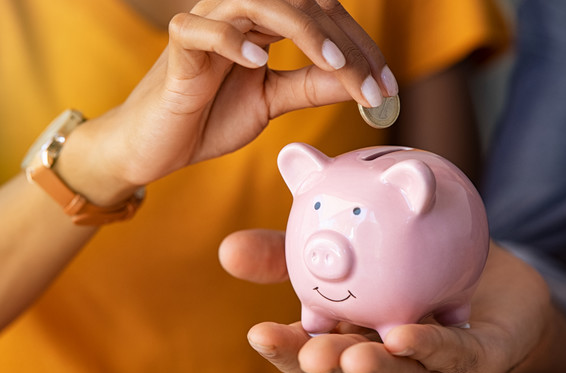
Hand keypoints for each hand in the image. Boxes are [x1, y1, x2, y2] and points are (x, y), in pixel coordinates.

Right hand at [59, 0, 396, 204]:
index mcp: (264, 24)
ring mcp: (207, 24)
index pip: (323, 17)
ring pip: (259, 4)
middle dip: (345, 43)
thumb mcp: (272, 101)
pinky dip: (230, 40)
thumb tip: (358, 82)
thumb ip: (311, 87)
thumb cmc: (210, 117)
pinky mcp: (178, 48)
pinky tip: (258, 62)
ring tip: (334, 67)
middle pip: (302, 4)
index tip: (388, 86)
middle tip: (374, 85)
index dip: (360, 48)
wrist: (156, 145)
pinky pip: (201, 29)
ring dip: (304, 32)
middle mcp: (239, 14)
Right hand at [221, 232, 565, 372]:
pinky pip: (452, 357)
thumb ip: (293, 253)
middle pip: (349, 372)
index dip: (286, 348)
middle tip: (310, 352)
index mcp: (352, 339)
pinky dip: (430, 348)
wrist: (489, 269)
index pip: (312, 351)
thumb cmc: (413, 267)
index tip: (258, 333)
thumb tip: (227, 248)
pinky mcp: (474, 361)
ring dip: (376, 371)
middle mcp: (386, 362)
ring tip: (353, 356)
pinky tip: (408, 334)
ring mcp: (430, 369)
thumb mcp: (350, 251)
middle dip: (327, 367)